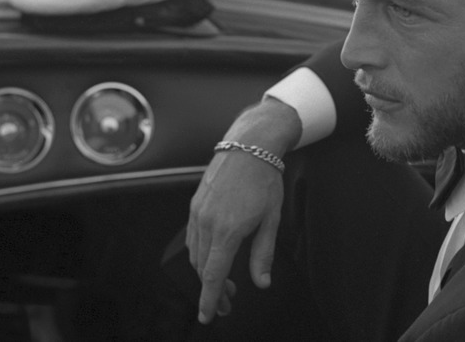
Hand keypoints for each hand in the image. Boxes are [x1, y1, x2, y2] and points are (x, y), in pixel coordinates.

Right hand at [185, 98, 301, 323]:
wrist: (248, 146)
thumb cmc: (264, 180)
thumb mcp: (271, 219)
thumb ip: (263, 253)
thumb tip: (261, 283)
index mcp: (228, 230)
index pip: (213, 274)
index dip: (209, 299)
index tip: (208, 317)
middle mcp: (207, 223)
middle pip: (202, 268)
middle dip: (211, 290)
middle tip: (227, 303)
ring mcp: (198, 213)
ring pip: (195, 254)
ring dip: (205, 273)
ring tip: (224, 283)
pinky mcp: (195, 205)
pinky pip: (193, 237)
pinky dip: (200, 254)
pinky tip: (214, 257)